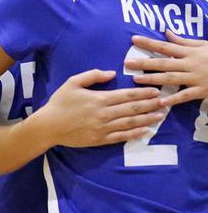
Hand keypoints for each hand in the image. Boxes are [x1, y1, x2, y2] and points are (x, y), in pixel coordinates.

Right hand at [33, 69, 164, 147]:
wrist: (48, 126)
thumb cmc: (59, 103)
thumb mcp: (72, 83)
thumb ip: (92, 75)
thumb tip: (112, 73)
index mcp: (99, 99)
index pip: (127, 95)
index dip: (143, 93)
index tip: (155, 91)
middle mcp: (105, 114)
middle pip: (133, 109)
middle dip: (150, 104)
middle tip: (164, 102)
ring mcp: (103, 128)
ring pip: (131, 123)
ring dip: (148, 119)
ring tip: (160, 115)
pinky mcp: (101, 139)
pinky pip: (122, 136)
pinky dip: (135, 133)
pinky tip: (146, 131)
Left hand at [127, 31, 207, 105]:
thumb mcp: (203, 45)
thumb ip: (183, 41)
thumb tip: (166, 32)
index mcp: (190, 52)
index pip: (166, 46)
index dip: (149, 43)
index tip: (133, 39)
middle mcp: (190, 64)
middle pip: (164, 63)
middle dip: (145, 62)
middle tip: (128, 63)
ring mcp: (195, 77)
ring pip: (171, 78)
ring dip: (153, 79)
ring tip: (136, 79)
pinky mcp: (201, 90)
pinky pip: (185, 96)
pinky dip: (173, 99)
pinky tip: (160, 102)